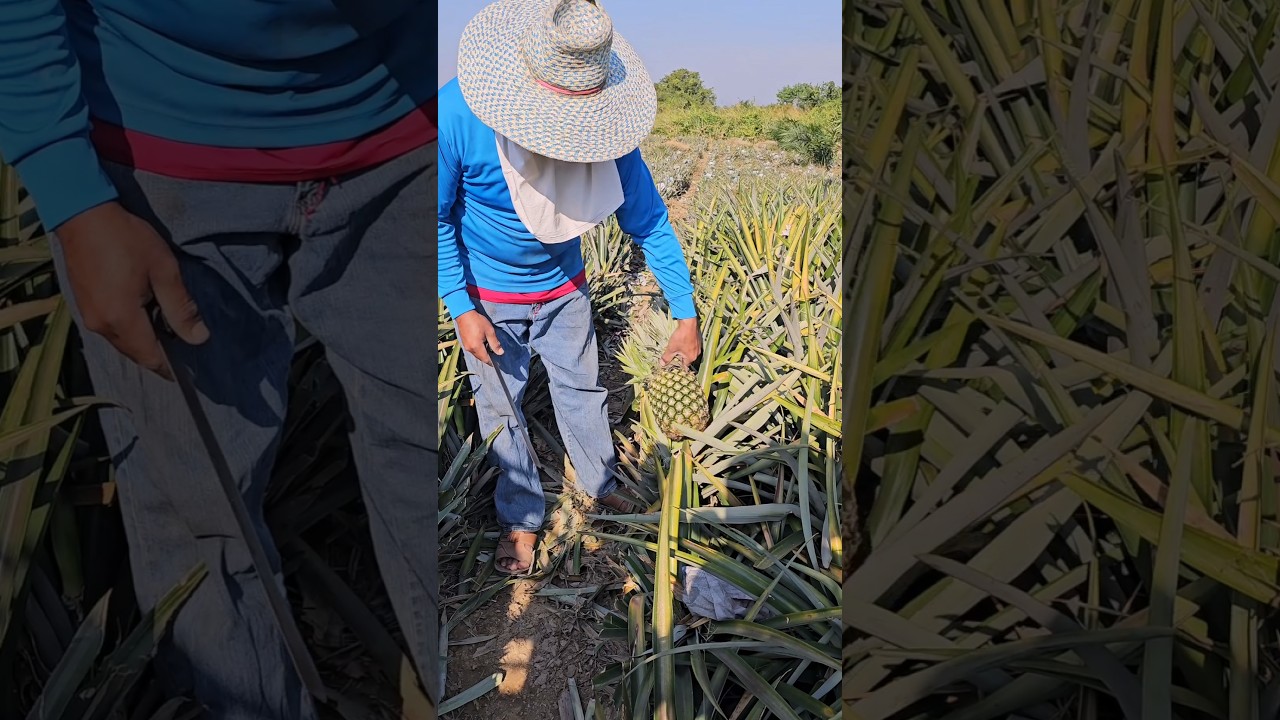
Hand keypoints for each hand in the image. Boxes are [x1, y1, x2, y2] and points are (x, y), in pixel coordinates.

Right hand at [58, 202, 207, 379]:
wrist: (82, 214)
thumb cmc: (127, 239)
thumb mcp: (164, 270)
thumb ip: (181, 308)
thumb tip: (199, 338)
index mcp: (122, 319)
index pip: (150, 358)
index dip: (171, 367)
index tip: (190, 369)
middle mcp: (101, 325)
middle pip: (135, 353)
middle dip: (159, 354)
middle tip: (183, 344)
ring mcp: (88, 316)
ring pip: (122, 342)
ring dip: (143, 340)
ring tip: (167, 327)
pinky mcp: (83, 304)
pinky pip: (110, 329)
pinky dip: (129, 329)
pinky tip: (144, 315)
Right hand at [456, 309, 503, 364]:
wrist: (464, 314)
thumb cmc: (478, 321)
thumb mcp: (489, 331)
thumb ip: (495, 343)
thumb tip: (501, 353)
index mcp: (476, 347)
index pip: (486, 359)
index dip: (492, 362)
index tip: (498, 362)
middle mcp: (470, 349)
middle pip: (480, 358)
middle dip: (488, 358)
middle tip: (495, 354)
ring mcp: (466, 346)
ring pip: (476, 354)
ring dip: (482, 354)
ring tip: (489, 348)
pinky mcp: (464, 343)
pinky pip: (472, 350)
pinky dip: (478, 350)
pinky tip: (482, 345)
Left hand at [661, 318, 700, 366]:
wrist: (688, 323)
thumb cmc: (681, 337)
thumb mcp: (671, 348)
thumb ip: (667, 357)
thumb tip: (662, 364)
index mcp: (691, 357)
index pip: (685, 366)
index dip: (678, 366)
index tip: (673, 366)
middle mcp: (696, 353)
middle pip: (688, 359)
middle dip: (681, 358)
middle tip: (674, 356)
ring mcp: (698, 346)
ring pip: (690, 352)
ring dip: (684, 351)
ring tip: (677, 349)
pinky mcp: (698, 339)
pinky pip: (692, 346)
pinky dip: (687, 345)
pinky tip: (682, 342)